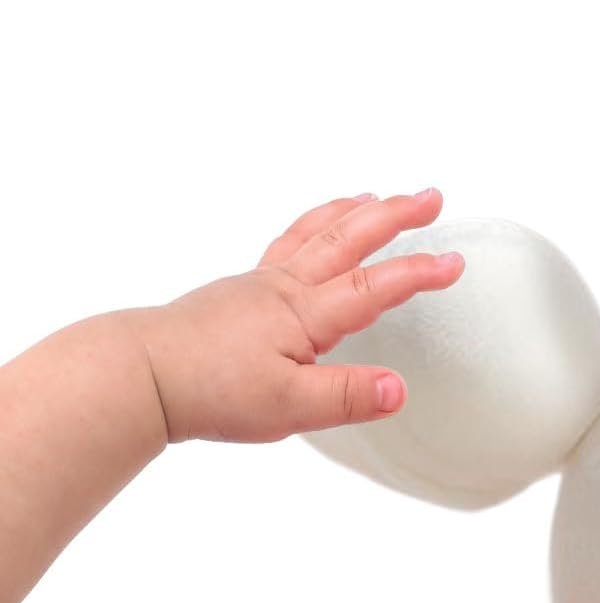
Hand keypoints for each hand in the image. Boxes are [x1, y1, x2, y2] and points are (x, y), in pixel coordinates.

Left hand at [133, 189, 463, 442]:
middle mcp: (287, 286)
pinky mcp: (238, 291)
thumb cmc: (209, 389)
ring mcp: (260, 283)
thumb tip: (400, 389)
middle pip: (350, 236)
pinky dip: (312, 225)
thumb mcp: (287, 408)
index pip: (377, 285)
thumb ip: (347, 396)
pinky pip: (287, 243)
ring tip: (377, 195)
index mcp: (306, 312)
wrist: (139, 374)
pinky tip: (314, 234)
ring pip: (315, 231)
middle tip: (431, 196)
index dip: (421, 272)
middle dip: (395, 214)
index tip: (457, 261)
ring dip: (352, 210)